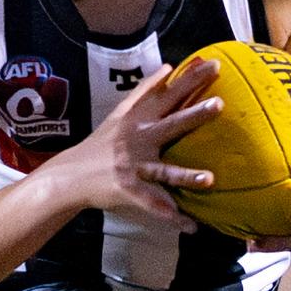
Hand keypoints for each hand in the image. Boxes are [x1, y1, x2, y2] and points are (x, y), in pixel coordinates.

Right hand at [54, 58, 224, 228]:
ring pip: (163, 171)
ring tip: (209, 179)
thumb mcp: (120, 113)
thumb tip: (168, 66)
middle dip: (194, 116)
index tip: (215, 64)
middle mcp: (137, 139)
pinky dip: (171, 217)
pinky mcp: (128, 191)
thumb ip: (145, 90)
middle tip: (219, 106)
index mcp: (138, 119)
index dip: (191, 79)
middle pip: (170, 125)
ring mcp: (133, 167)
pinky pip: (153, 206)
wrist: (71, 175)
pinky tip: (190, 226)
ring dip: (185, 175)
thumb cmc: (101, 144)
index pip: (168, 94)